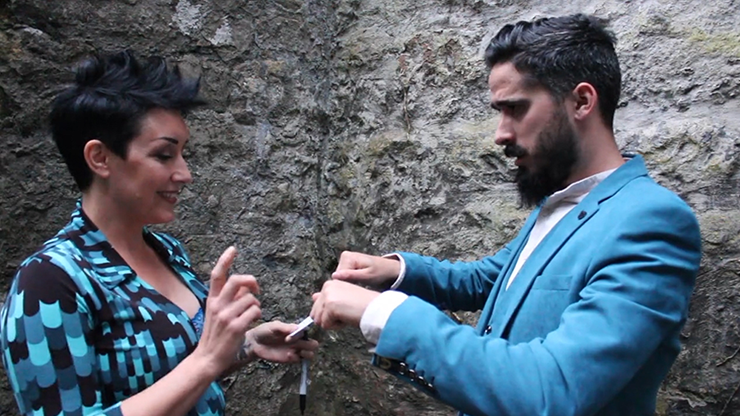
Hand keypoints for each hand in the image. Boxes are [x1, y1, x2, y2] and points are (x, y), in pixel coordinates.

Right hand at [192, 247, 261, 376]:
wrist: (208, 357)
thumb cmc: (215, 335)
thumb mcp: (216, 313)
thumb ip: (229, 299)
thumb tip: (246, 287)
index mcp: (211, 300)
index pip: (217, 275)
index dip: (225, 260)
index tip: (233, 249)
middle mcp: (217, 305)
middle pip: (238, 280)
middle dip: (252, 281)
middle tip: (256, 289)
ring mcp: (226, 316)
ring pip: (251, 298)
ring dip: (256, 305)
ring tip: (251, 314)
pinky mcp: (236, 327)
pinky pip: (255, 311)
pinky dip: (257, 314)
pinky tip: (251, 321)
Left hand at [245, 321, 319, 363]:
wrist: (254, 343)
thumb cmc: (264, 331)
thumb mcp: (275, 326)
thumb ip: (286, 328)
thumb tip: (298, 328)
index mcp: (295, 331)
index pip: (308, 332)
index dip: (303, 334)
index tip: (291, 335)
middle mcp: (297, 340)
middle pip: (313, 344)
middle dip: (309, 345)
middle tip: (297, 344)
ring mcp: (294, 350)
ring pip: (309, 354)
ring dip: (306, 353)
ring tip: (297, 351)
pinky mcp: (289, 359)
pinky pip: (299, 360)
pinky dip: (296, 358)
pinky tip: (287, 355)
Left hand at [310, 280, 379, 329]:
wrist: (375, 308)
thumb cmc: (364, 305)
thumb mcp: (343, 298)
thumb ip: (326, 297)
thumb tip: (313, 297)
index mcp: (330, 284)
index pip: (317, 305)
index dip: (329, 313)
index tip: (344, 309)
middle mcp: (327, 287)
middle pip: (316, 313)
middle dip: (329, 318)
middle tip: (346, 313)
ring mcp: (327, 296)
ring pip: (319, 320)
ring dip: (332, 323)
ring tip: (346, 315)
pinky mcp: (330, 306)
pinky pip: (326, 325)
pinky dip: (336, 326)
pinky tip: (347, 318)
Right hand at [331, 251, 400, 288]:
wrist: (390, 269)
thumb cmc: (381, 272)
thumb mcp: (367, 276)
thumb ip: (351, 276)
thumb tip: (335, 276)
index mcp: (347, 257)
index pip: (337, 277)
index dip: (345, 286)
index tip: (355, 290)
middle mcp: (345, 256)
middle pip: (337, 277)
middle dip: (346, 285)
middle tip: (358, 288)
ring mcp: (346, 260)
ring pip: (340, 278)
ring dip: (348, 284)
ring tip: (359, 286)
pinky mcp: (348, 264)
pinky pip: (344, 276)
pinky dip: (350, 282)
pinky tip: (358, 284)